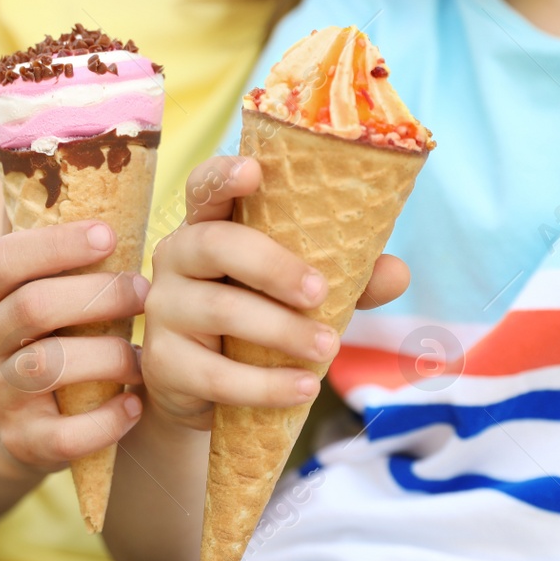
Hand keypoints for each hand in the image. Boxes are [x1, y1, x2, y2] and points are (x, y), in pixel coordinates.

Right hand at [0, 221, 146, 474]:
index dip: (55, 245)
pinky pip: (64, 436)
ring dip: (109, 355)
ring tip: (145, 353)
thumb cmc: (49, 335)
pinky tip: (135, 404)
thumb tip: (104, 167)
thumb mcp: (38, 288)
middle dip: (98, 295)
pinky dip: (106, 420)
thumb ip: (59, 244)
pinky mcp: (21, 443)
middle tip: (145, 291)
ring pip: (49, 367)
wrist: (12, 424)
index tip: (109, 235)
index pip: (1, 259)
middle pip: (33, 308)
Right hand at [142, 156, 409, 431]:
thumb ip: (349, 277)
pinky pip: (214, 374)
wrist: (205, 389)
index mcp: (210, 225)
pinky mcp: (162, 363)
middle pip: (215, 244)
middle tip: (320, 293)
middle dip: (272, 265)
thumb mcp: (303, 293)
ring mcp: (163, 309)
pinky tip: (303, 388)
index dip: (223, 174)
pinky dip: (265, 384)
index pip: (204, 186)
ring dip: (281, 331)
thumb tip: (397, 273)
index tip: (253, 171)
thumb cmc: (259, 317)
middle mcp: (177, 257)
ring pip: (219, 310)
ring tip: (328, 347)